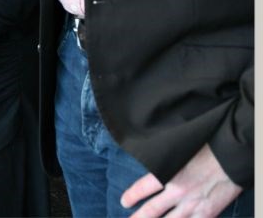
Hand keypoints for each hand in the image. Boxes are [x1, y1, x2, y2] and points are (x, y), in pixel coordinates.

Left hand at [123, 144, 242, 217]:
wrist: (233, 156)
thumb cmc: (208, 148)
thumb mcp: (179, 151)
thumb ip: (165, 161)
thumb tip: (153, 162)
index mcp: (168, 174)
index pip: (141, 189)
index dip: (131, 197)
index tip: (125, 202)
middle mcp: (178, 192)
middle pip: (151, 211)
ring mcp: (193, 204)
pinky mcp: (208, 212)